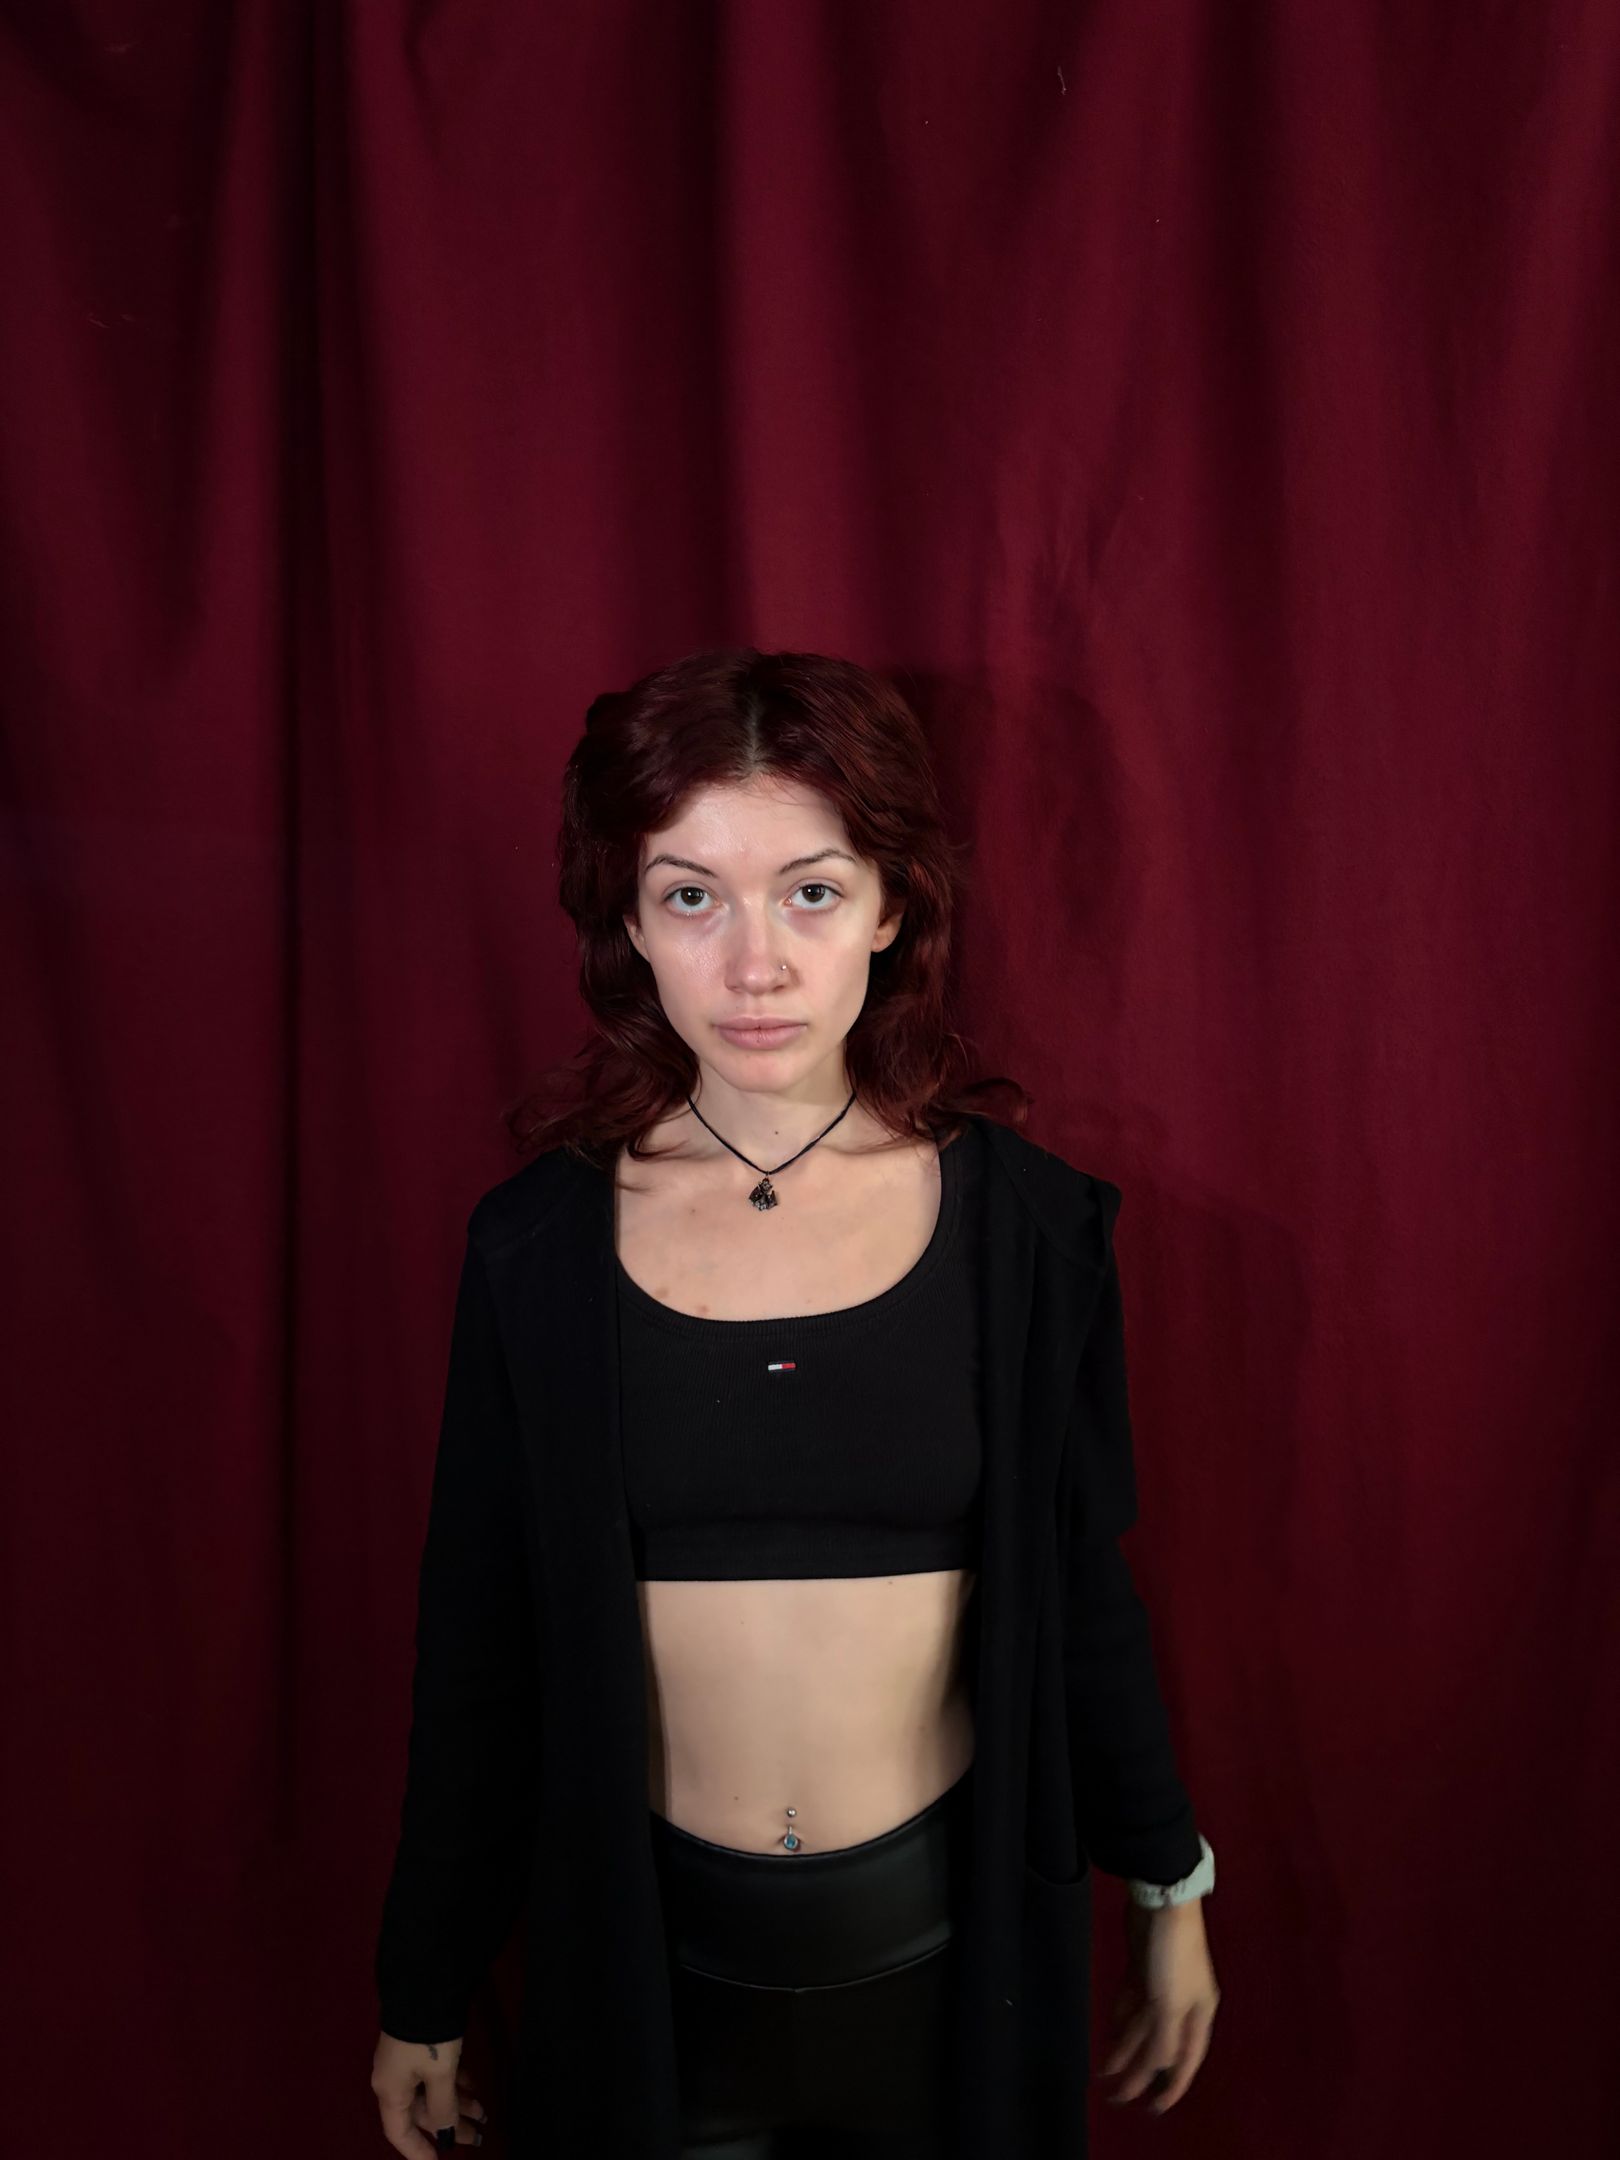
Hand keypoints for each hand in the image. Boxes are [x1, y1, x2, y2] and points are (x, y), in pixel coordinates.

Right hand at [371, 2029, 489, 2153]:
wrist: (425, 1985)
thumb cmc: (430, 2037)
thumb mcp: (440, 2074)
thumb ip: (443, 2108)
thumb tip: (445, 2134)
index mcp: (391, 2091)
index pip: (400, 2133)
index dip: (418, 2152)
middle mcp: (394, 2081)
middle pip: (422, 2113)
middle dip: (450, 2126)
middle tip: (478, 2136)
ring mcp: (405, 2061)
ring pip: (431, 2092)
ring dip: (456, 2103)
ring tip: (482, 2113)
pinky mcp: (418, 2045)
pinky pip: (434, 2074)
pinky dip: (453, 2083)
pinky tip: (473, 2086)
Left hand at [1098, 1898, 1219, 2114]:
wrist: (1162, 1900)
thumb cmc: (1173, 1954)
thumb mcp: (1170, 2003)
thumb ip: (1164, 2039)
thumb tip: (1158, 2068)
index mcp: (1198, 2015)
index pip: (1185, 2061)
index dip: (1171, 2087)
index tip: (1153, 2109)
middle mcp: (1183, 2004)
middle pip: (1160, 2047)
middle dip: (1140, 2073)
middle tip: (1118, 2096)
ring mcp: (1162, 1985)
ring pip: (1143, 2027)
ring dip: (1126, 2048)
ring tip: (1106, 2069)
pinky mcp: (1143, 1967)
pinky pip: (1132, 2002)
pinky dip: (1122, 2018)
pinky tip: (1110, 2031)